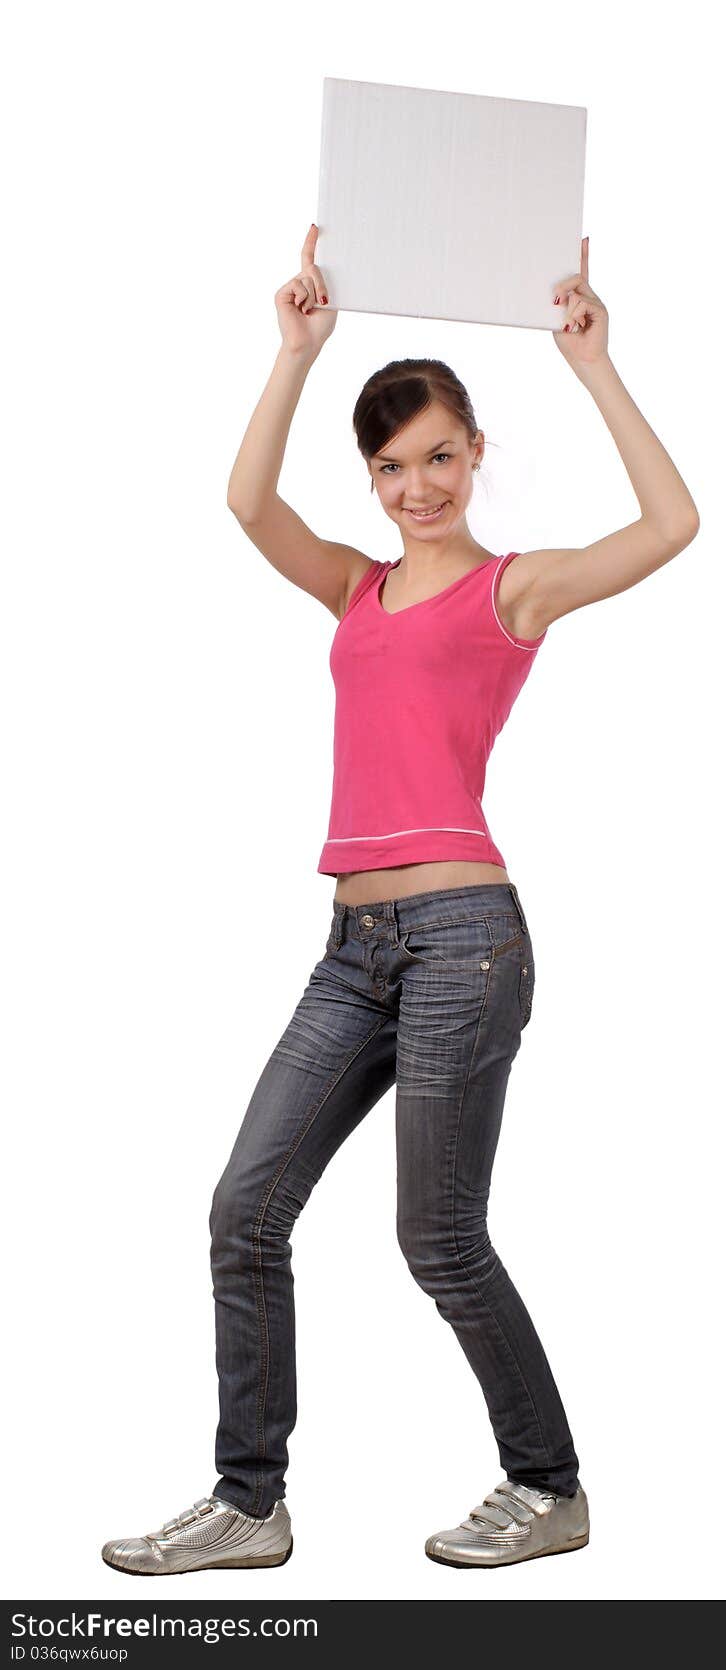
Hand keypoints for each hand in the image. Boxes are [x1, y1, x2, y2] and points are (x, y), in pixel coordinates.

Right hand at [275, 223, 336, 355]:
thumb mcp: (330, 301)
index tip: (314, 228)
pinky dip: (304, 298)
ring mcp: (290, 287)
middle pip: (313, 268)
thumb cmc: (320, 326)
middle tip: (324, 302)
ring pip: (307, 277)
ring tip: (310, 310)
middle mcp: (300, 283)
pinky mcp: (282, 293)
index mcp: (312, 284)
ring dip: (314, 295)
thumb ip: (324, 283)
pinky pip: (298, 285)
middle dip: (321, 284)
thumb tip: (314, 268)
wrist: (307, 342)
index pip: (310, 259)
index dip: (311, 243)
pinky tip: (300, 310)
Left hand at [551, 237, 608, 368]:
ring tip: (569, 326)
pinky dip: (574, 316)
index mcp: (579, 300)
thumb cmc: (571, 344)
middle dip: (563, 286)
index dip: (583, 257)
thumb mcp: (557, 322)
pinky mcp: (601, 310)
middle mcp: (590, 298)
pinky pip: (581, 303)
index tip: (583, 240)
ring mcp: (596, 303)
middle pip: (576, 278)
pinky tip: (576, 327)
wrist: (584, 361)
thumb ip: (559, 306)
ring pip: (576, 291)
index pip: (582, 273)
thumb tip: (558, 294)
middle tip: (555, 301)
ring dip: (567, 309)